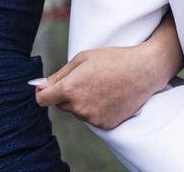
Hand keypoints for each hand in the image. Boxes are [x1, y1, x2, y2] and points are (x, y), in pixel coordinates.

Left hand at [34, 44, 169, 129]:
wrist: (143, 71)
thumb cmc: (112, 59)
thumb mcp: (82, 58)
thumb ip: (59, 74)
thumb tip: (40, 85)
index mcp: (70, 89)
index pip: (43, 99)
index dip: (42, 92)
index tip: (46, 88)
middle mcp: (79, 107)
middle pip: (61, 105)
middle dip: (66, 94)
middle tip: (85, 79)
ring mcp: (92, 118)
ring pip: (77, 111)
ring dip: (82, 101)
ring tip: (101, 85)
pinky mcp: (105, 124)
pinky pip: (92, 118)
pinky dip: (96, 109)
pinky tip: (109, 95)